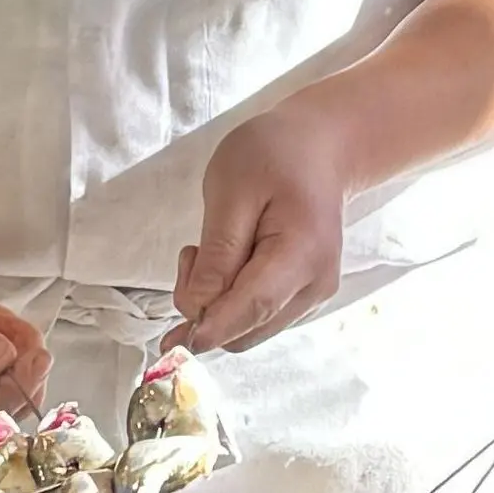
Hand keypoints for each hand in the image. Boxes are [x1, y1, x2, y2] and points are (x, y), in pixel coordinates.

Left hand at [170, 99, 352, 355]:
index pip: (254, 306)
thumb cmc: (274, 156)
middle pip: (248, 329)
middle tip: (192, 254)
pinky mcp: (304, 298)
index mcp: (303, 253)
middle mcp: (316, 286)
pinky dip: (232, 304)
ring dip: (217, 306)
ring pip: (250, 331)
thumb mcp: (231, 190)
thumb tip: (197, 308)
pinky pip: (258, 319)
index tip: (173, 342)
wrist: (320, 150)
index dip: (212, 327)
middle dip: (206, 309)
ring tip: (211, 251)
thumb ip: (217, 253)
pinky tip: (230, 262)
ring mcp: (313, 296)